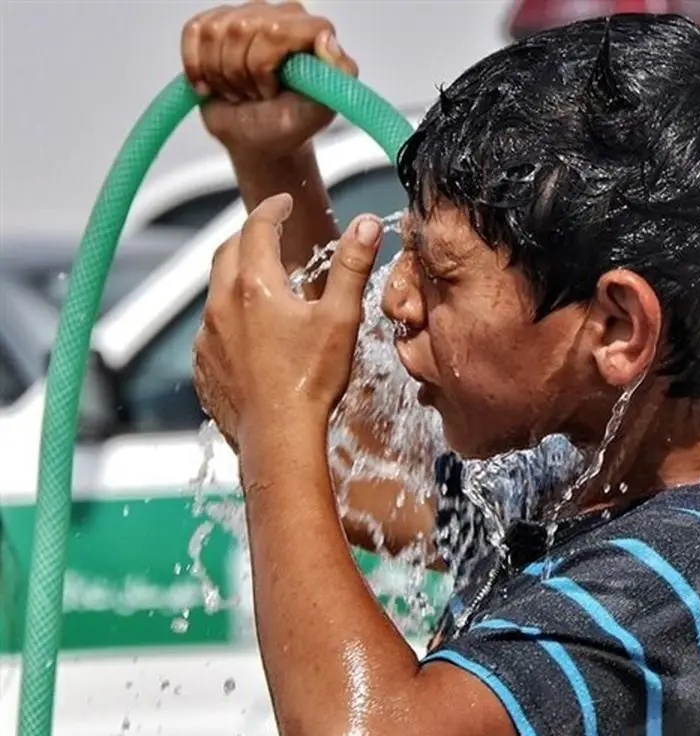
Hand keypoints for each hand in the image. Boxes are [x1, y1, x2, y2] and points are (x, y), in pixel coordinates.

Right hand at [181, 1, 357, 157]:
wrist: (259, 137)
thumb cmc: (290, 123)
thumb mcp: (321, 109)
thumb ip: (338, 75)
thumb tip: (326, 38)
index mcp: (310, 31)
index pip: (278, 30)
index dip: (265, 64)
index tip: (270, 90)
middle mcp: (281, 15)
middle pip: (242, 29)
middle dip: (242, 74)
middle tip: (255, 95)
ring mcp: (247, 16)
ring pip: (215, 32)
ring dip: (221, 73)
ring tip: (239, 91)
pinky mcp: (215, 24)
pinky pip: (193, 33)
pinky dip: (196, 67)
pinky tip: (212, 84)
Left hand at [193, 193, 381, 452]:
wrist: (278, 438)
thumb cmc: (312, 380)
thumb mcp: (341, 318)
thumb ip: (352, 266)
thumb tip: (367, 223)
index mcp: (255, 285)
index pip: (257, 228)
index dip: (272, 209)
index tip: (284, 203)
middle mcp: (221, 304)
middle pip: (228, 252)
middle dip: (248, 236)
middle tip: (270, 234)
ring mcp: (207, 336)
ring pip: (217, 291)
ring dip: (237, 278)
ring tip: (264, 284)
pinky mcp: (203, 364)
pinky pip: (212, 329)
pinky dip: (229, 318)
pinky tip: (251, 333)